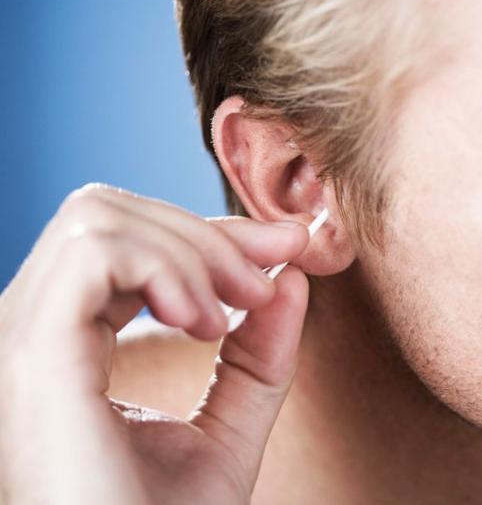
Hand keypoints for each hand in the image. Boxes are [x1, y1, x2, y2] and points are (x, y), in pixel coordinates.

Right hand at [0, 183, 312, 503]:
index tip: (290, 248)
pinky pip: (93, 251)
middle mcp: (37, 333)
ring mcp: (26, 340)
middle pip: (112, 214)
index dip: (215, 233)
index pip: (130, 246)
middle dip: (209, 233)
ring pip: (100, 217)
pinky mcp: (33, 354)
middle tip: (268, 283)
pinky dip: (165, 266)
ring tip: (230, 315)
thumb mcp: (231, 430)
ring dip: (190, 247)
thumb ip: (259, 357)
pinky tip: (205, 322)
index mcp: (70, 345)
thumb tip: (291, 278)